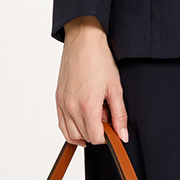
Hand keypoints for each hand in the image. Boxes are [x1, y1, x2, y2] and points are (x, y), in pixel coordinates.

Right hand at [55, 16, 129, 144]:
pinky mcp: (57, 99)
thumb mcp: (116, 88)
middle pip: (84, 137)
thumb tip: (122, 135)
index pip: (96, 138)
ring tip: (95, 113)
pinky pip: (62, 124)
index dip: (107, 136)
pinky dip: (72, 127)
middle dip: (97, 130)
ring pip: (71, 134)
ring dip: (84, 130)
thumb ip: (120, 115)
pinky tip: (83, 117)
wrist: (83, 41)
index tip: (113, 125)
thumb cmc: (100, 60)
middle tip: (106, 113)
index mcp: (88, 106)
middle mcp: (71, 107)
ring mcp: (62, 104)